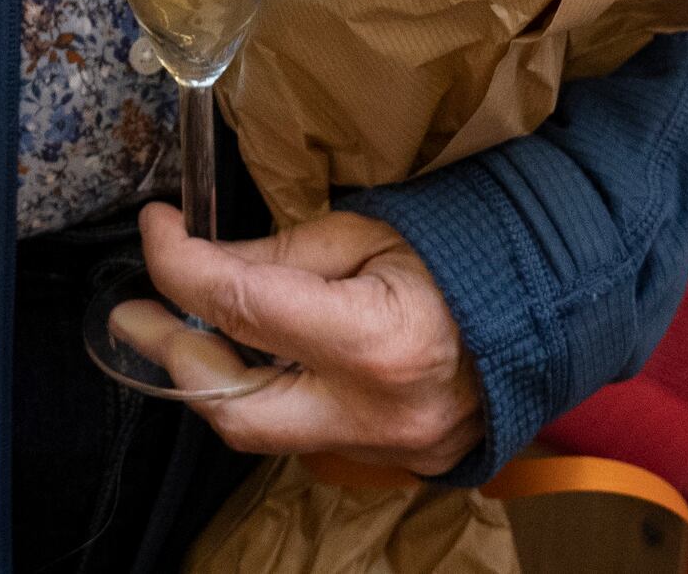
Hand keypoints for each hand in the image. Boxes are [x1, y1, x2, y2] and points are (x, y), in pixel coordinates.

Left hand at [128, 203, 485, 472]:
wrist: (555, 303)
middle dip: (172, 356)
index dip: (179, 264)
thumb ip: (282, 253)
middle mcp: (373, 413)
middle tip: (132, 314)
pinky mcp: (389, 460)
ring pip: (262, 432)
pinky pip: (303, 434)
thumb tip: (203, 262)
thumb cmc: (468, 249)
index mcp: (375, 340)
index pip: (242, 305)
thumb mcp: (373, 227)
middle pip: (233, 409)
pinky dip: (268, 395)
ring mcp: (383, 448)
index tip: (155, 227)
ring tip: (182, 331)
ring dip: (215, 380)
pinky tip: (252, 358)